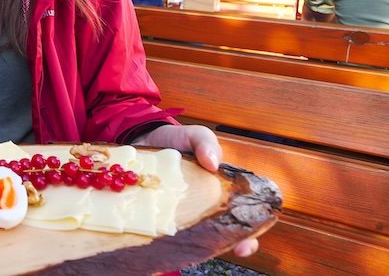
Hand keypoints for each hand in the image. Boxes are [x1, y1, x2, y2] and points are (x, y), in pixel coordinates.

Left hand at [132, 124, 259, 257]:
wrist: (141, 137)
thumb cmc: (175, 140)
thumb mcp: (194, 135)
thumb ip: (206, 143)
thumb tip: (213, 163)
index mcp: (217, 191)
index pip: (240, 217)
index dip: (248, 234)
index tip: (245, 245)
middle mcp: (200, 206)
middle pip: (218, 233)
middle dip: (226, 245)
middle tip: (229, 251)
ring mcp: (176, 211)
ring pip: (189, 236)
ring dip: (191, 245)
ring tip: (190, 251)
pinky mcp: (153, 210)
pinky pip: (158, 227)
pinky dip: (159, 236)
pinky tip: (157, 242)